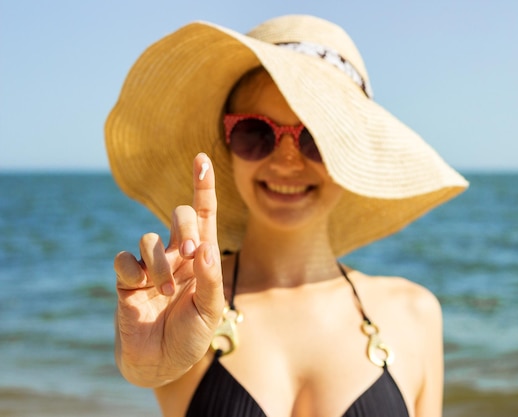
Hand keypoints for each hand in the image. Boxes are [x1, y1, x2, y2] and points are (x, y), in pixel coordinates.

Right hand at [113, 153, 224, 386]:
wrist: (161, 363)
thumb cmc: (191, 336)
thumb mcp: (210, 311)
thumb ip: (211, 279)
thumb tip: (204, 248)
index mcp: (203, 258)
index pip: (204, 215)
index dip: (203, 187)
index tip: (201, 157)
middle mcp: (177, 255)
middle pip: (180, 216)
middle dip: (185, 226)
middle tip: (190, 254)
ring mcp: (151, 265)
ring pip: (150, 238)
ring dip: (159, 264)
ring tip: (165, 291)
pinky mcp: (126, 279)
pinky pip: (123, 258)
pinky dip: (132, 270)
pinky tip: (138, 288)